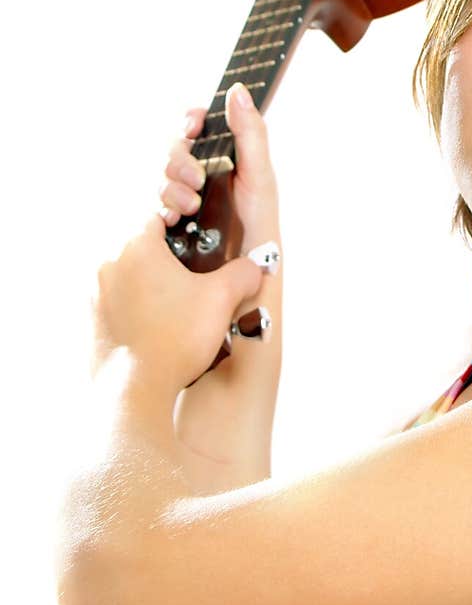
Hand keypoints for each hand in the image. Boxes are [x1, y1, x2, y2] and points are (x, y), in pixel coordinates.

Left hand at [92, 214, 266, 394]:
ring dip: (145, 283)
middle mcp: (106, 263)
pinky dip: (130, 308)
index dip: (179, 223)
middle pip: (138, 245)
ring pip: (124, 274)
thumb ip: (243, 273)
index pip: (156, 214)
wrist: (134, 390)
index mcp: (136, 246)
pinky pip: (111, 302)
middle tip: (187, 279)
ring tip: (171, 307)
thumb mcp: (222, 299)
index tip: (193, 241)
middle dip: (163, 258)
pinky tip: (152, 328)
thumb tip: (253, 268)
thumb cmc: (175, 339)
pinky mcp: (86, 320)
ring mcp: (92, 293)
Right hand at [159, 82, 280, 257]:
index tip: (194, 123)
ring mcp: (185, 202)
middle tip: (196, 179)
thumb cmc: (261, 227)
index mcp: (223, 161)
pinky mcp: (170, 227)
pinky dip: (161, 210)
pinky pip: (153, 208)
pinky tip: (172, 221)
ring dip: (172, 188)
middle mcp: (202, 179)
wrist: (250, 278)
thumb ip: (250, 133)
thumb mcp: (259, 177)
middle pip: (174, 152)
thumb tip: (237, 90)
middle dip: (179, 160)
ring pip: (162, 180)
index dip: (190, 121)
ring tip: (191, 207)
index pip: (197, 128)